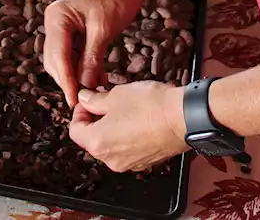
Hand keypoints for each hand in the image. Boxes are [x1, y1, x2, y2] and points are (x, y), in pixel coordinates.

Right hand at [42, 0, 146, 106]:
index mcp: (57, 17)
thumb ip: (91, 59)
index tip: (74, 101)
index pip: (58, 56)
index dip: (66, 81)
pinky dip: (84, 69)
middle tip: (84, 100)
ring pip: (64, 61)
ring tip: (94, 91)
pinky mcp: (73, 33)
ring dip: (77, 77)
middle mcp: (55, 22)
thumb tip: (84, 87)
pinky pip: (74, 56)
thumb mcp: (104, 30)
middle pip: (56, 61)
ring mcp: (62, 28)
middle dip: (69, 81)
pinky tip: (98, 80)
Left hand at [69, 83, 187, 172]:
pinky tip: (138, 120)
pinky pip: (128, 150)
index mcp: (97, 142)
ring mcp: (128, 164)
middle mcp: (110, 159)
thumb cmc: (150, 106)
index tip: (88, 100)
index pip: (75, 130)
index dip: (79, 112)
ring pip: (110, 145)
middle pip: (92, 140)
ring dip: (112, 129)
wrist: (183, 118)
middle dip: (95, 120)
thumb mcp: (116, 95)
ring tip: (125, 109)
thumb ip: (95, 100)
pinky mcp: (145, 162)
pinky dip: (127, 137)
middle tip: (105, 101)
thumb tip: (84, 99)